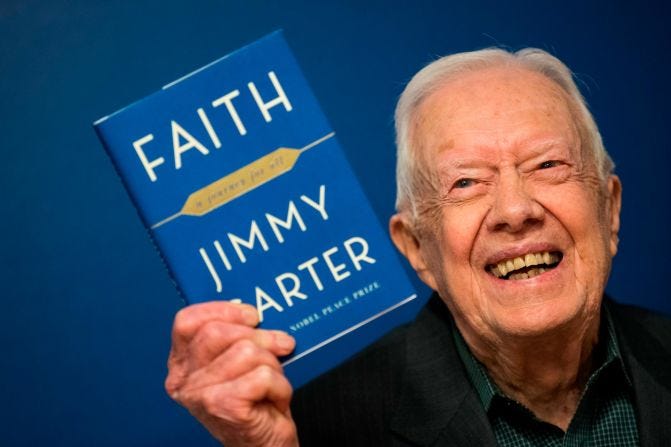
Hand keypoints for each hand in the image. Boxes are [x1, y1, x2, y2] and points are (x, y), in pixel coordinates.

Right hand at [165, 301, 297, 445]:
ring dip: (273, 365)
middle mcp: (184, 380)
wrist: (263, 445)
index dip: (223, 311)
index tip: (252, 315)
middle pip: (217, 332)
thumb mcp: (238, 364)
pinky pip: (263, 375)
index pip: (188, 321)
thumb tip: (254, 311)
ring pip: (246, 351)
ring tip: (272, 382)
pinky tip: (275, 398)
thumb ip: (235, 337)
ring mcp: (200, 395)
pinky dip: (280, 385)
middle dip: (259, 336)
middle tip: (279, 346)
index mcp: (182, 364)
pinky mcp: (222, 406)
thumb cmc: (255, 403)